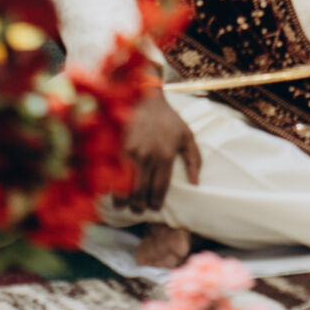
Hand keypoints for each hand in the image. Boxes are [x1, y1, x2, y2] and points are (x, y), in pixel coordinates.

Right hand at [123, 87, 201, 213]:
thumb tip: (196, 183)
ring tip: (126, 207)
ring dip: (126, 202)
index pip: (160, 188)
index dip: (156, 202)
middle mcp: (149, 157)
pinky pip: (115, 176)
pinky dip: (114, 189)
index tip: (155, 208)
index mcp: (166, 155)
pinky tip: (114, 194)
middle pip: (142, 192)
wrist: (145, 99)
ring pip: (127, 187)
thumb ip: (194, 159)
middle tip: (140, 210)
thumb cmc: (168, 119)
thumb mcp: (187, 135)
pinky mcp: (119, 149)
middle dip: (140, 206)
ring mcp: (132, 153)